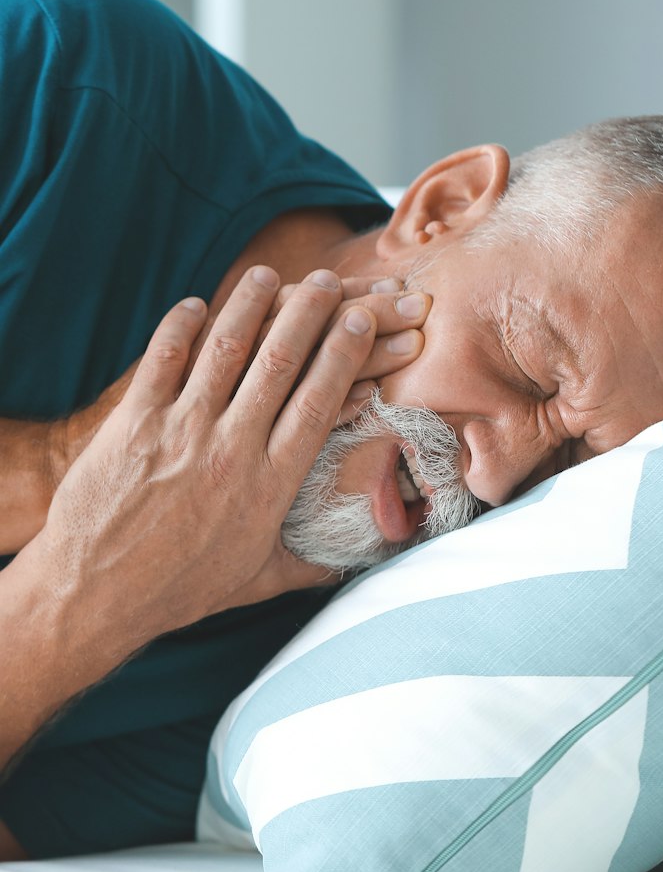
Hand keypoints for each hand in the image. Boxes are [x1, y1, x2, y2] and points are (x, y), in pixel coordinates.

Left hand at [22, 266, 424, 647]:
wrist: (95, 596)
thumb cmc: (180, 588)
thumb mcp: (257, 579)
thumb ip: (310, 563)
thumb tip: (359, 559)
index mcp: (270, 482)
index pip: (317, 401)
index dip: (342, 354)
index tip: (359, 321)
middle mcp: (231, 449)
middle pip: (279, 363)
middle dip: (308, 313)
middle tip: (327, 282)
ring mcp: (180, 432)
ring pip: (223, 351)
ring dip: (249, 306)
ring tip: (269, 275)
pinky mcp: (133, 425)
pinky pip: (161, 361)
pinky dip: (179, 327)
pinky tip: (195, 304)